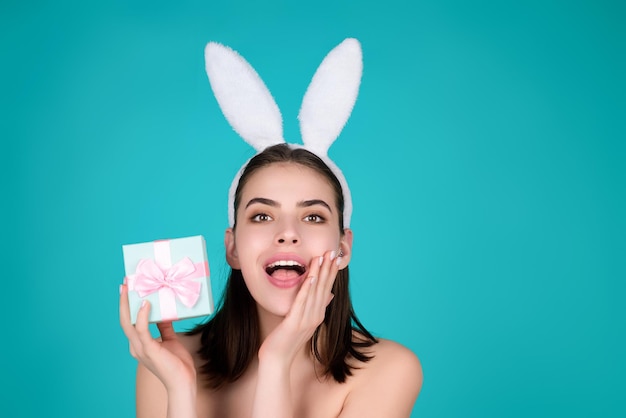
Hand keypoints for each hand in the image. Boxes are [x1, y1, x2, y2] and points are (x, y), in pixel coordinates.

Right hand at [119, 284, 195, 391]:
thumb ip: (164, 327)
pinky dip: (142, 316)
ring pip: (128, 322)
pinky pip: (142, 330)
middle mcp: (135, 346)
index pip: (129, 321)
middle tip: (125, 282)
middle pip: (124, 319)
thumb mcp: (170, 340)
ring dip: (127, 304)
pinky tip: (146, 304)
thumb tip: (164, 313)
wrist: (183, 381)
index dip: (127, 305)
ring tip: (130, 288)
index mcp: (139, 344)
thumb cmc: (177, 363)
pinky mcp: (149, 350)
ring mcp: (140, 349)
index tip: (128, 288)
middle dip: (123, 300)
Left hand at [258, 250, 339, 364]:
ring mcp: (306, 320)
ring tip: (322, 257)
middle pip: (324, 288)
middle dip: (328, 269)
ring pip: (314, 292)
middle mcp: (315, 316)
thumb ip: (315, 307)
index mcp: (318, 315)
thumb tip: (329, 295)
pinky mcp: (294, 323)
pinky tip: (310, 277)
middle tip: (333, 252)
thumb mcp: (304, 321)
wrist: (277, 359)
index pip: (327, 289)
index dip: (331, 273)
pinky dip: (306, 289)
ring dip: (319, 273)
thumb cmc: (287, 340)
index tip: (335, 257)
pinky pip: (302, 302)